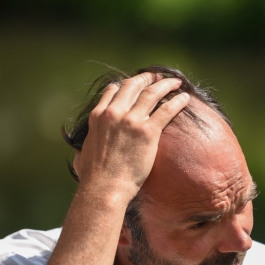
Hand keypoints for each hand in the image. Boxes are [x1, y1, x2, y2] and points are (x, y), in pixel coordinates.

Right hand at [73, 72, 189, 199]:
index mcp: (98, 116)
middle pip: (133, 86)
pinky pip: (166, 110)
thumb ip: (83, 149)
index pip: (113, 91)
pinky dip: (177, 101)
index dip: (126, 85)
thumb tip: (80, 154)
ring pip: (152, 93)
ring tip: (175, 82)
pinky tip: (185, 97)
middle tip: (157, 77)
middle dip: (147, 78)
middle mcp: (114, 113)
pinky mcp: (148, 131)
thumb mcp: (81, 156)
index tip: (135, 84)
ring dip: (165, 85)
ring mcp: (131, 120)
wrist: (104, 188)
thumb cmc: (92, 178)